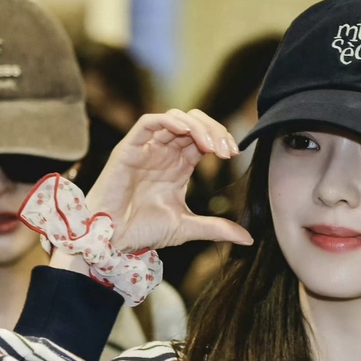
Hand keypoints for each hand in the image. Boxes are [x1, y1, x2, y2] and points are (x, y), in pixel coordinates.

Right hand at [85, 108, 253, 252]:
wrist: (112, 240)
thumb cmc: (142, 232)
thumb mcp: (187, 228)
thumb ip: (216, 228)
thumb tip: (248, 239)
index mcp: (178, 166)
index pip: (203, 140)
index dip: (220, 140)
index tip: (234, 154)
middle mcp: (163, 153)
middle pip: (193, 124)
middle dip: (214, 130)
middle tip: (227, 150)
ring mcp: (146, 149)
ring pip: (174, 119)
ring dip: (197, 126)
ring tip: (211, 145)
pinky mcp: (128, 149)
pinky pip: (148, 123)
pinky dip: (168, 121)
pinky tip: (185, 131)